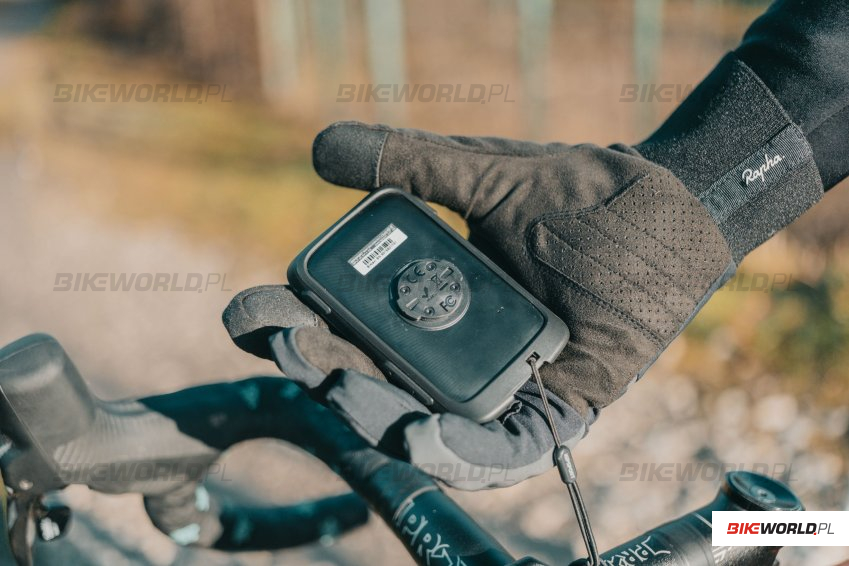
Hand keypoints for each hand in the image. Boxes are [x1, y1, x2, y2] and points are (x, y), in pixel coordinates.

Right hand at [223, 119, 737, 489]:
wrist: (667, 206)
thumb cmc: (577, 191)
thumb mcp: (481, 175)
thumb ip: (407, 164)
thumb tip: (321, 147)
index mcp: (425, 299)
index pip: (345, 324)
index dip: (296, 324)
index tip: (256, 315)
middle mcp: (453, 348)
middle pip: (376, 378)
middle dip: (326, 373)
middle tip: (294, 354)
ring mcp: (501, 381)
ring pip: (427, 419)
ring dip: (379, 416)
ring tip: (342, 397)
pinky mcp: (555, 404)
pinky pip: (507, 444)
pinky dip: (468, 448)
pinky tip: (426, 434)